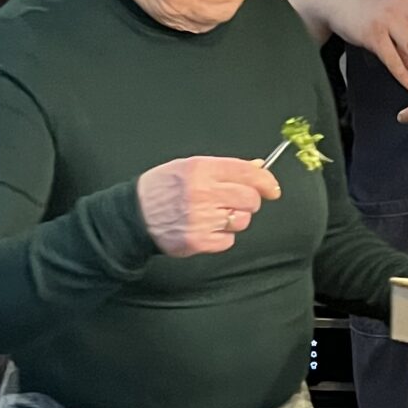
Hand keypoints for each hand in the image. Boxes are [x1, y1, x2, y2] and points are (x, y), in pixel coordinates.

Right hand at [135, 156, 281, 257]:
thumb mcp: (188, 167)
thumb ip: (223, 168)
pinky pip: (228, 240)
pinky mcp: (199, 241)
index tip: (272, 188)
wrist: (135, 214)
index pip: (247, 172)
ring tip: (214, 215)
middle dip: (249, 202)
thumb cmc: (162, 188)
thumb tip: (257, 166)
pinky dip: (222, 237)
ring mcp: (202, 218)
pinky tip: (205, 228)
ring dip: (234, 220)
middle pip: (250, 199)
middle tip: (236, 202)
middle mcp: (203, 193)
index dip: (266, 181)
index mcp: (201, 169)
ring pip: (242, 221)